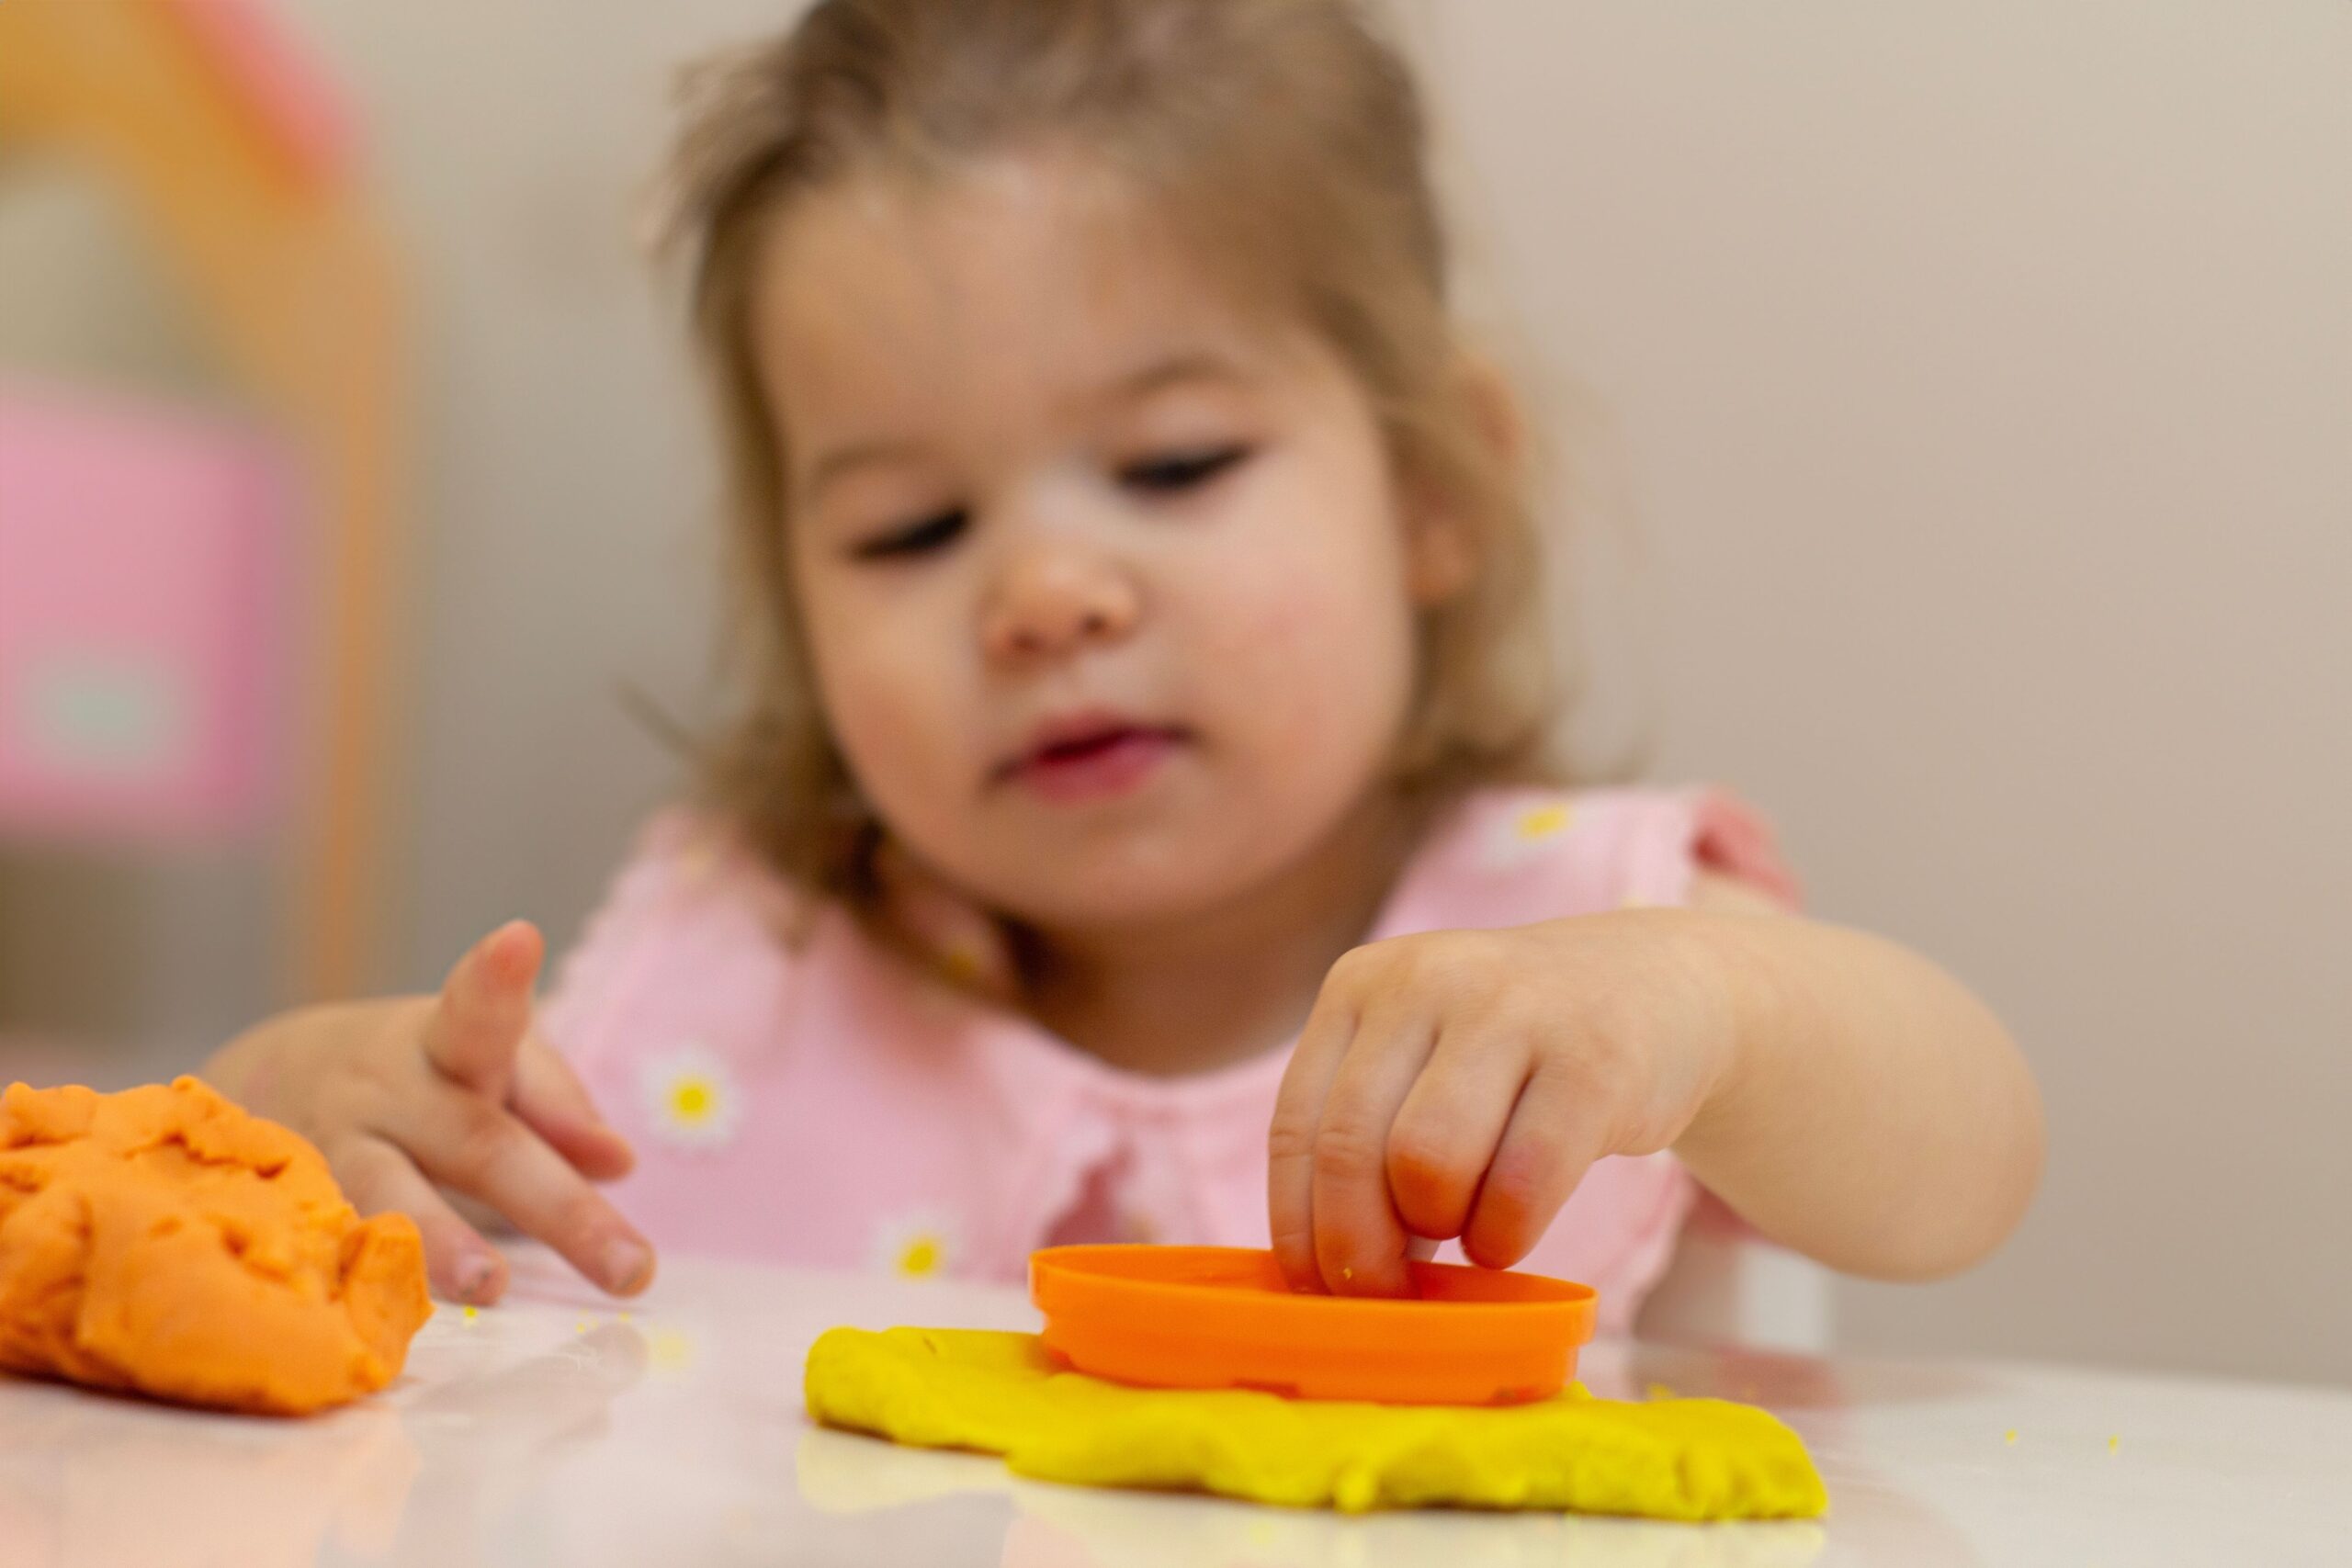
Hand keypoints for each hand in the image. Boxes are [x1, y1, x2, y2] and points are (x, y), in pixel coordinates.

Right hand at [204, 922, 652, 1304]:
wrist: (267, 1078)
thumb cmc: (424, 1075)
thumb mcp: (485, 1062)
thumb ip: (554, 1102)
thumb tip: (619, 1162)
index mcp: (445, 1042)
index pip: (474, 1010)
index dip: (494, 980)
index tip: (518, 940)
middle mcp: (389, 1092)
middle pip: (477, 1143)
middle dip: (561, 1209)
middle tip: (632, 1268)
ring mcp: (333, 1152)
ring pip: (387, 1195)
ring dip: (443, 1243)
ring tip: (493, 1286)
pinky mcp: (293, 1209)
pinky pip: (333, 1249)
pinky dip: (367, 1285)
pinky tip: (391, 1328)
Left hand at [1267, 912, 1737, 1296]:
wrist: (1657, 988)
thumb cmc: (1518, 1054)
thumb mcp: (1424, 1060)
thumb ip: (1369, 1138)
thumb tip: (1323, 1276)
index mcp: (1361, 984)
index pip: (1298, 1127)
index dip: (1299, 1227)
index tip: (1319, 1291)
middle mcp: (1425, 981)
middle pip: (1351, 1150)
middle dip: (1359, 1249)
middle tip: (1389, 1293)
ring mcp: (1512, 1010)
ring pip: (1426, 1163)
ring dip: (1440, 1229)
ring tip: (1465, 1230)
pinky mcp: (1593, 1060)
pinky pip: (1521, 1184)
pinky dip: (1504, 1236)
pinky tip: (1510, 1233)